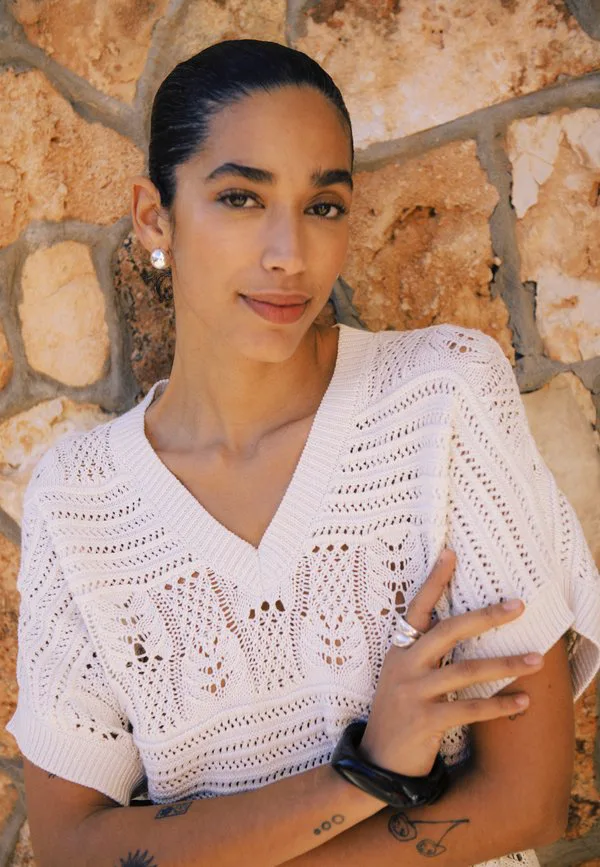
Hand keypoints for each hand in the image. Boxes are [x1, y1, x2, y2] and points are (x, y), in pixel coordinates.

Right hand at [359, 548, 542, 776]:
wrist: (378, 762)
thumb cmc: (398, 714)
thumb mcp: (401, 676)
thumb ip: (422, 653)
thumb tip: (460, 629)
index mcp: (399, 650)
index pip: (417, 607)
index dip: (434, 580)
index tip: (451, 553)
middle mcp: (404, 665)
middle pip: (448, 631)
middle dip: (486, 617)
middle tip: (517, 606)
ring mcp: (412, 693)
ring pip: (466, 670)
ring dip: (505, 665)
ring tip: (535, 660)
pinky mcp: (424, 722)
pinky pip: (469, 709)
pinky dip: (499, 706)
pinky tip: (522, 701)